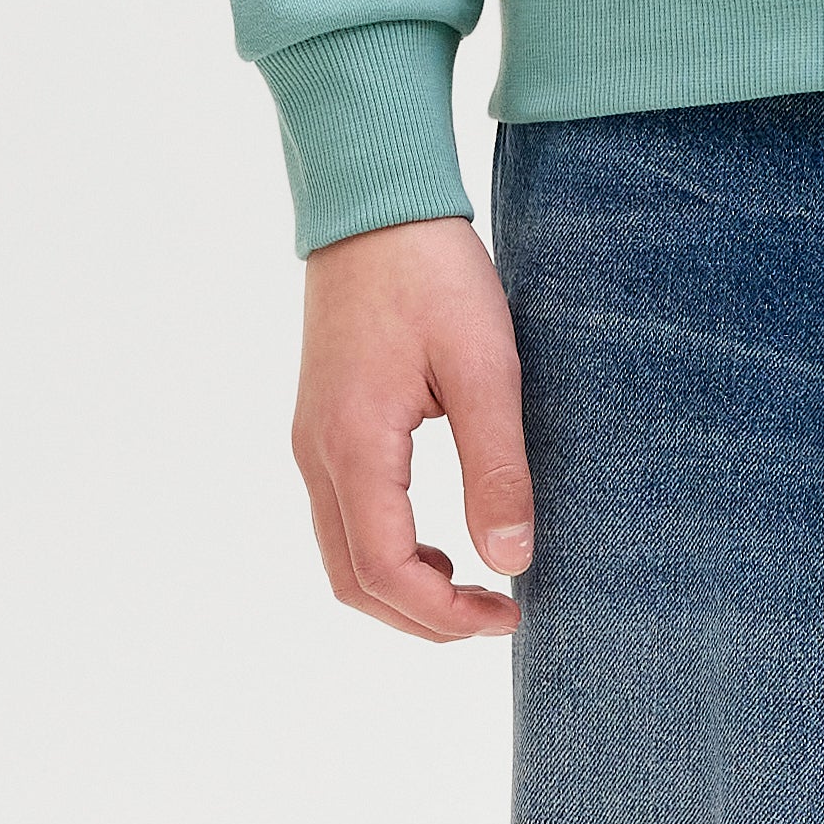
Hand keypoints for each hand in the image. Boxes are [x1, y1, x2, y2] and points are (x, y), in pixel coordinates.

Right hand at [289, 214, 533, 642]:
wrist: (374, 205)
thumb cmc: (432, 274)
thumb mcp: (486, 368)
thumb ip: (497, 468)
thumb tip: (511, 560)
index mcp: (356, 445)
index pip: (387, 571)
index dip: (446, 613)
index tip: (511, 612)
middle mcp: (318, 453)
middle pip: (353, 581)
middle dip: (422, 618)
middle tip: (495, 615)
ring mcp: (312, 440)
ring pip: (342, 555)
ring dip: (402, 589)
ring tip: (474, 585)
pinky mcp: (322, 426)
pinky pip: (341, 517)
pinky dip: (387, 552)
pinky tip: (441, 541)